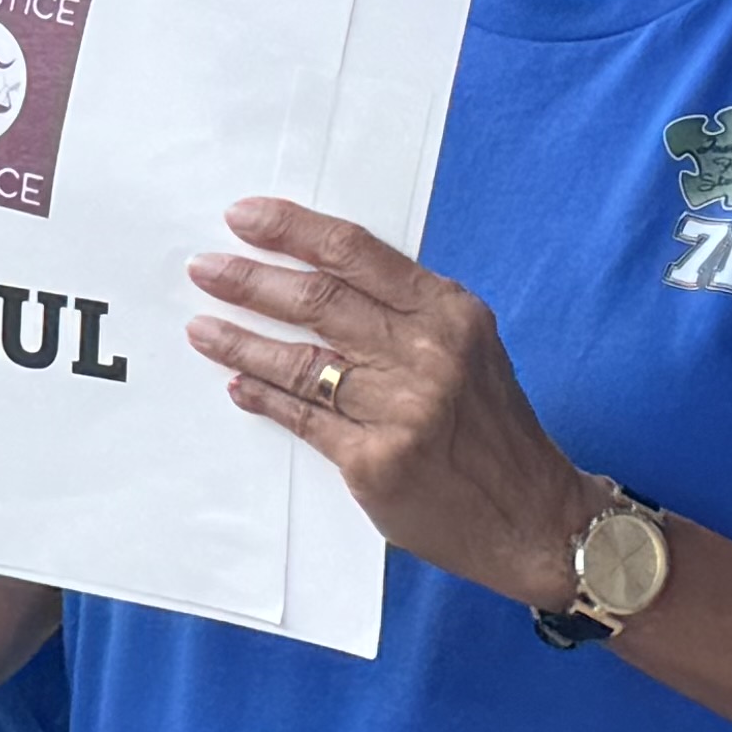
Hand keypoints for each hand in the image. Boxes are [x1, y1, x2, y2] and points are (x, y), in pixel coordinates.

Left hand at [183, 198, 593, 604]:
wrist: (531, 515)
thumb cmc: (493, 426)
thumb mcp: (469, 346)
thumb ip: (406, 310)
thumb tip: (321, 271)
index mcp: (448, 313)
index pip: (356, 253)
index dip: (292, 229)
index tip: (244, 216)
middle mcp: (424, 354)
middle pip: (317, 300)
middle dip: (249, 279)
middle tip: (204, 267)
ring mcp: (398, 410)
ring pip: (298, 361)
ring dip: (238, 340)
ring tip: (200, 325)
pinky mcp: (373, 461)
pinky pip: (301, 418)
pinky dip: (262, 397)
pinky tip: (235, 383)